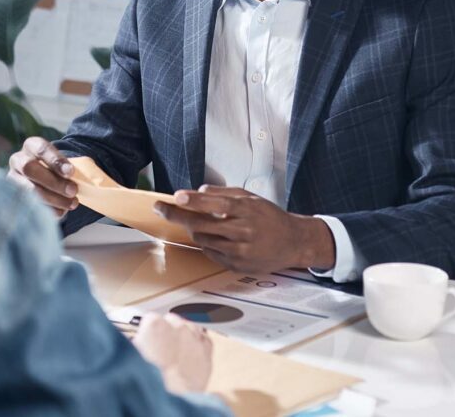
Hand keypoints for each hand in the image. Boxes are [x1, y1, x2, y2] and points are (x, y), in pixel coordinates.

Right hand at [7, 137, 77, 217]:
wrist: (45, 180)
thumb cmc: (57, 170)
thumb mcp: (62, 163)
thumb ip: (67, 169)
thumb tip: (77, 184)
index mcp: (31, 145)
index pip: (41, 149)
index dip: (56, 161)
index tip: (71, 172)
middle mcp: (18, 160)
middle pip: (30, 168)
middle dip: (53, 182)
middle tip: (73, 190)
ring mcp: (12, 179)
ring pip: (28, 189)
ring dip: (53, 198)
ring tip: (72, 203)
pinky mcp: (12, 197)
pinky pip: (28, 205)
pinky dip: (47, 210)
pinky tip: (62, 212)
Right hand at [132, 313, 212, 393]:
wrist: (171, 396)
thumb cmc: (152, 379)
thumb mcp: (135, 355)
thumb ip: (139, 343)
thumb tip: (139, 343)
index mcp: (155, 324)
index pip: (150, 320)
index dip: (148, 332)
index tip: (148, 340)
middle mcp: (176, 327)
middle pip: (171, 321)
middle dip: (167, 332)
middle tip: (161, 349)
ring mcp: (193, 337)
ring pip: (190, 327)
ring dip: (184, 335)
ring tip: (177, 351)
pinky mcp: (206, 350)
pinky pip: (205, 339)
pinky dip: (199, 343)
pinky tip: (192, 352)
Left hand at [154, 186, 335, 272]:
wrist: (293, 242)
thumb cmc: (270, 217)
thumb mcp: (251, 198)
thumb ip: (224, 193)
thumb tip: (199, 190)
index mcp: (246, 210)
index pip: (215, 203)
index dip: (194, 200)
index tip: (176, 197)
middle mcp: (242, 230)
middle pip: (201, 224)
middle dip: (177, 215)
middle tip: (161, 208)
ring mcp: (239, 250)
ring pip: (202, 239)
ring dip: (193, 229)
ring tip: (194, 222)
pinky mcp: (237, 265)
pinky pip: (210, 253)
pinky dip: (206, 243)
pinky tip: (213, 237)